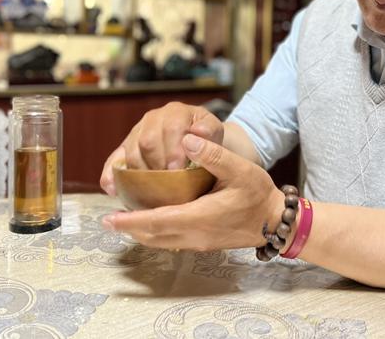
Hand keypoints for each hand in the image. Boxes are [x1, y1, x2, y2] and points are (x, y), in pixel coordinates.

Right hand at [100, 102, 222, 195]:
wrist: (196, 142)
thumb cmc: (206, 139)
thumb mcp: (213, 133)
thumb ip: (209, 132)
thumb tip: (198, 131)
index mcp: (176, 112)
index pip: (171, 127)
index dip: (173, 150)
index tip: (178, 169)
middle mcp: (154, 118)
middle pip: (148, 139)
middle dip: (156, 162)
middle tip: (165, 181)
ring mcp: (137, 132)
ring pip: (130, 151)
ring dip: (139, 172)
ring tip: (149, 189)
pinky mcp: (125, 147)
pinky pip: (113, 160)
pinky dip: (110, 175)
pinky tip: (112, 190)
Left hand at [101, 134, 283, 250]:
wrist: (275, 221)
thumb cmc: (258, 194)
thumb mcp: (240, 169)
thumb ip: (213, 155)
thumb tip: (186, 140)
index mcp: (201, 216)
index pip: (157, 220)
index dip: (131, 220)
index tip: (110, 218)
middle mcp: (195, 234)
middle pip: (153, 236)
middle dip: (129, 228)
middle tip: (109, 220)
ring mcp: (199, 242)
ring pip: (161, 242)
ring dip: (141, 232)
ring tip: (125, 220)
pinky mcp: (203, 244)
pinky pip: (171, 241)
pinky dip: (156, 233)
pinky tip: (152, 222)